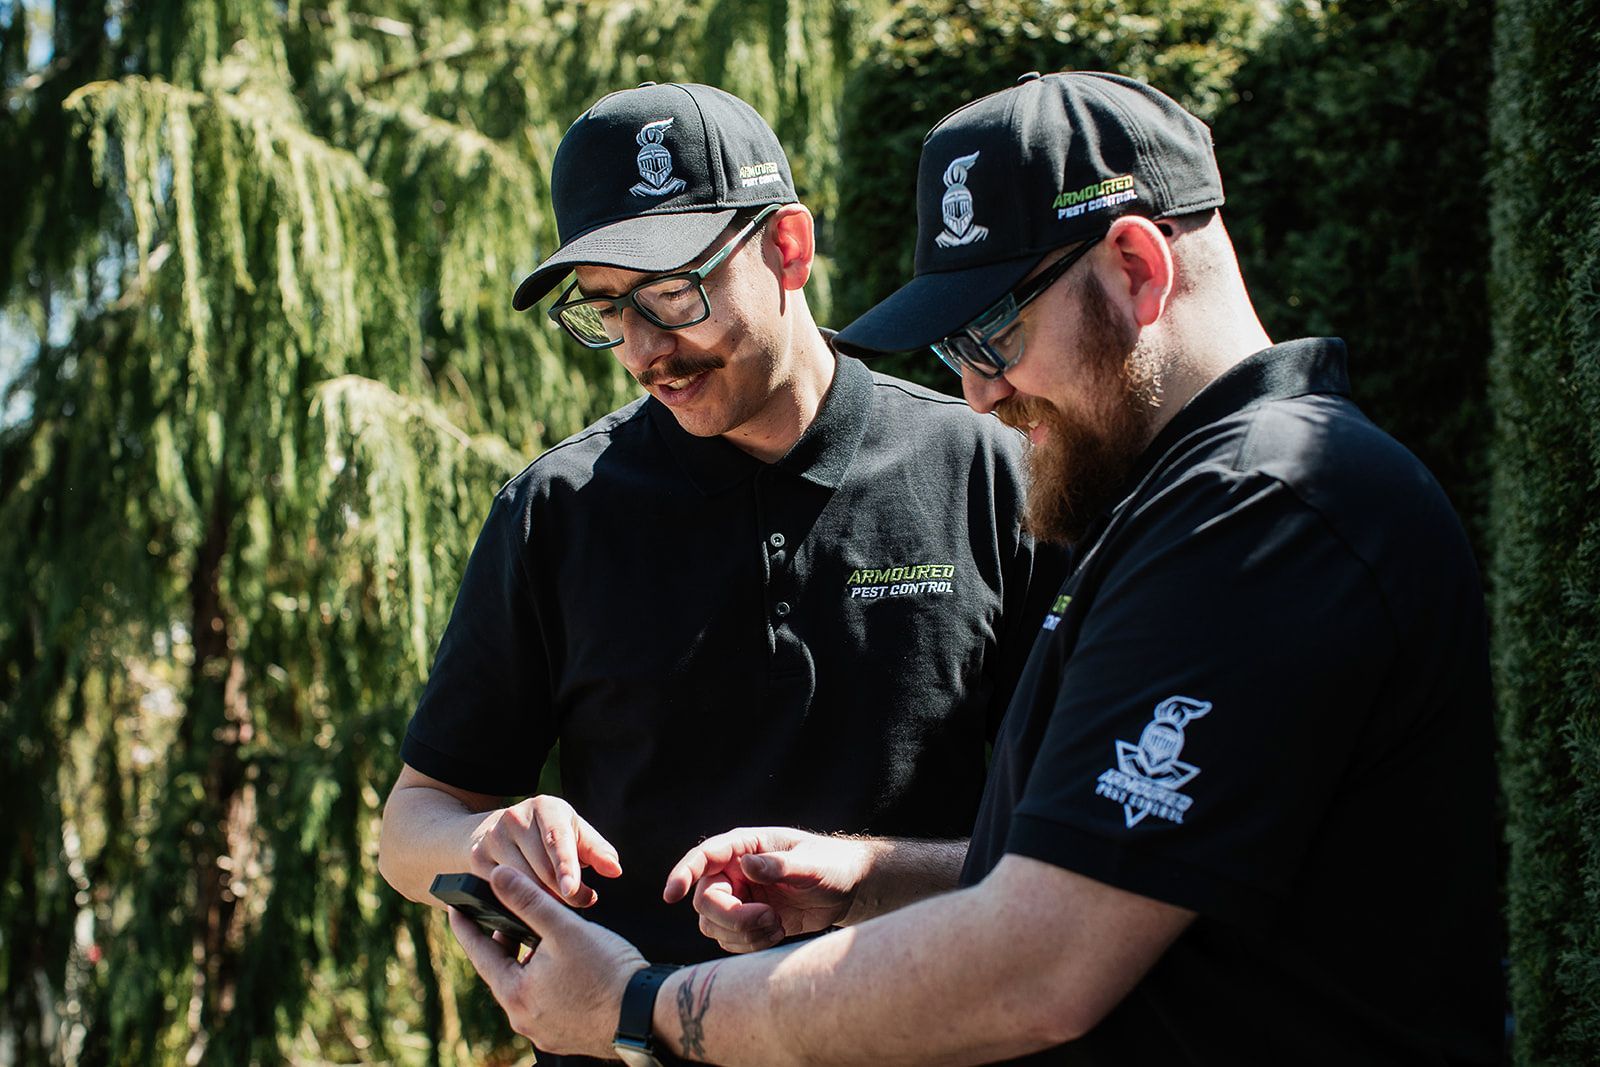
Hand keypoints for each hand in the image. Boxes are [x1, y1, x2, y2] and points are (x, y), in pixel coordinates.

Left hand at [449, 866, 646, 1057]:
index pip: (479, 954)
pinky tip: (563, 965)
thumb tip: (497, 876)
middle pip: (503, 971)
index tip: (456, 908)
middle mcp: (523, 1018)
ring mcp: (544, 1030)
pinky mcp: (565, 1035)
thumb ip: (529, 900)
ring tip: (539, 936)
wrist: (647, 1016)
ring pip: (525, 987)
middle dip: (503, 942)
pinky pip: (544, 1001)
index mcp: (516, 993)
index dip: (467, 927)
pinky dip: (545, 980)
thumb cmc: (607, 971)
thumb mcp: (564, 929)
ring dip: (527, 961)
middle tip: (503, 916)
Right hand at [471, 795, 621, 907]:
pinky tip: (529, 903)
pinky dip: (519, 902)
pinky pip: (502, 891)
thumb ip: (596, 851)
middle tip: (582, 901)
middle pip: (542, 868)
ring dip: (542, 900)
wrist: (496, 831)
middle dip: (564, 893)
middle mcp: (515, 817)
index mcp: (546, 807)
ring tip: (558, 901)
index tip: (574, 891)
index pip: (558, 840)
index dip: (566, 867)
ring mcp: (493, 837)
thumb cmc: (548, 835)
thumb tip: (615, 869)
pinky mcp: (477, 858)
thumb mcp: (574, 834)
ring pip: (522, 882)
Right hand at [662, 827, 869, 952]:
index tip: (672, 894)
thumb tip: (746, 864)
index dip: (683, 873)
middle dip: (732, 917)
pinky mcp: (745, 922)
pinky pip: (728, 941)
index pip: (704, 856)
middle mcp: (733, 872)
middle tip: (768, 919)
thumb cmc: (830, 865)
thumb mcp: (811, 864)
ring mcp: (737, 898)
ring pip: (712, 925)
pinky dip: (748, 945)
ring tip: (776, 925)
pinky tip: (776, 933)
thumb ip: (778, 865)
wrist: (845, 890)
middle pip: (705, 901)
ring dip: (742, 934)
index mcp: (744, 846)